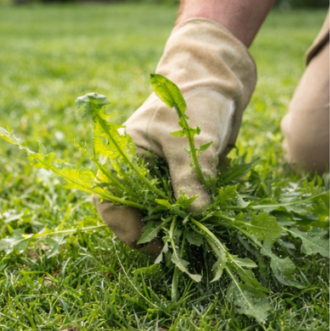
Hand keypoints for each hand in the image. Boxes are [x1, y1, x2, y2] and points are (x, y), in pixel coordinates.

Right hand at [93, 18, 256, 251]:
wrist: (219, 81)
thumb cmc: (193, 100)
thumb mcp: (189, 139)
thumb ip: (191, 176)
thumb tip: (197, 213)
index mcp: (122, 157)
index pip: (110, 201)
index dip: (126, 227)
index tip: (152, 244)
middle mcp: (136, 171)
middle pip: (134, 215)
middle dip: (155, 234)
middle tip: (180, 249)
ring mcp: (159, 178)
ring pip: (159, 216)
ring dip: (177, 230)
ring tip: (199, 241)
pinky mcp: (182, 182)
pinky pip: (182, 209)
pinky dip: (194, 220)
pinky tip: (211, 225)